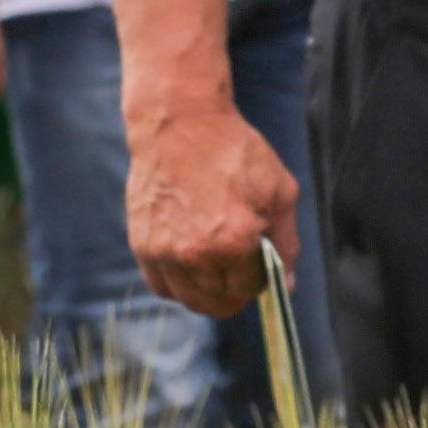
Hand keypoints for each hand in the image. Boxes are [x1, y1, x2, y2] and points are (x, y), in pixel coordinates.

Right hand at [127, 93, 298, 317]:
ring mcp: (163, 252)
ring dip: (207, 292)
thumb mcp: (280, 192)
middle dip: (236, 292)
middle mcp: (195, 254)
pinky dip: (179, 285)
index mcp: (234, 242)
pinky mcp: (141, 245)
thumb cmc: (235, 153)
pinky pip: (161, 286)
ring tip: (217, 266)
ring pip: (189, 299)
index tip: (261, 266)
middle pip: (219, 303)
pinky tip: (192, 265)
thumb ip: (286, 244)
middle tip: (242, 270)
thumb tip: (286, 285)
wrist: (180, 124)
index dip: (261, 281)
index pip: (250, 289)